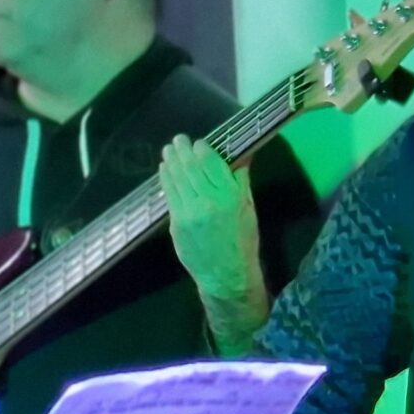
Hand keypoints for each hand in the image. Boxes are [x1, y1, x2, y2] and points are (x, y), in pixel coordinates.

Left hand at [159, 135, 263, 303]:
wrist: (227, 274)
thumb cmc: (242, 240)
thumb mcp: (248, 207)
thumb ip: (240, 178)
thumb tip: (240, 153)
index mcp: (230, 195)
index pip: (211, 162)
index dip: (201, 149)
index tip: (198, 143)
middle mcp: (207, 201)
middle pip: (190, 167)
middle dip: (183, 150)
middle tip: (178, 139)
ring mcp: (189, 213)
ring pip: (176, 179)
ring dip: (170, 161)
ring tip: (168, 150)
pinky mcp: (176, 224)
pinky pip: (169, 195)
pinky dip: (165, 180)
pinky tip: (164, 170)